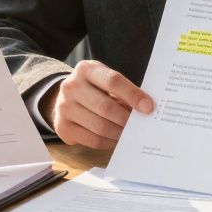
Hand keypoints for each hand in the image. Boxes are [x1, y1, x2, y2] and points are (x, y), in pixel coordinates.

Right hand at [38, 60, 154, 149]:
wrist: (65, 98)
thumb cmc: (93, 89)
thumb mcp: (104, 80)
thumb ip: (123, 91)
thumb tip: (146, 109)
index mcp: (86, 69)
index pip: (113, 81)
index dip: (133, 95)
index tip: (148, 107)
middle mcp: (71, 86)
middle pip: (105, 106)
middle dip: (126, 118)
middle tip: (139, 125)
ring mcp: (64, 107)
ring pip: (100, 126)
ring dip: (119, 132)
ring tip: (128, 132)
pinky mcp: (63, 127)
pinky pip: (92, 140)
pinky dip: (109, 142)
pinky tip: (115, 138)